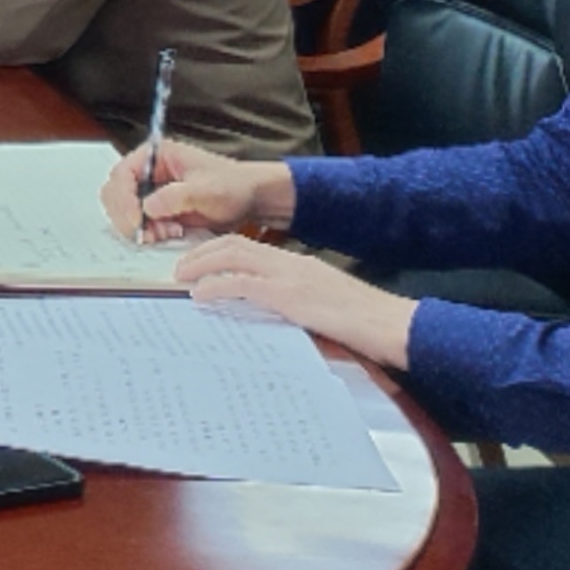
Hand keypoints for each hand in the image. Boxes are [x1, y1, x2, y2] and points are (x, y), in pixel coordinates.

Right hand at [100, 139, 292, 243]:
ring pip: (122, 210)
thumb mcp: (208, 189)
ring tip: (165, 233)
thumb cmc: (232, 185)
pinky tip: (168, 234)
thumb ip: (177, 196)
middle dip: (128, 216)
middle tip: (149, 233)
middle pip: (115, 193)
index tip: (137, 220)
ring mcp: (150, 190)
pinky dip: (146, 232)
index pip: (122, 174)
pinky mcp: (155, 208)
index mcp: (156, 155)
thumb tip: (149, 206)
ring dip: (137, 227)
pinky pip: (137, 222)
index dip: (123, 199)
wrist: (248, 199)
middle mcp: (148, 171)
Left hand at [172, 242, 416, 367]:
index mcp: (299, 265)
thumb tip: (265, 317)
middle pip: (235, 244)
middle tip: (180, 267)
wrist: (389, 325)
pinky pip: (242, 284)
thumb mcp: (322, 308)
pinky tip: (201, 295)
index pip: (251, 246)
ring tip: (182, 277)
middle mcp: (291, 263)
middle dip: (203, 252)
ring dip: (202, 264)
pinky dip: (216, 286)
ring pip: (234, 256)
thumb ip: (293, 306)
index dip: (220, 250)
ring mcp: (290, 276)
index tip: (200, 262)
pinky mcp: (289, 295)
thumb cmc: (361, 324)